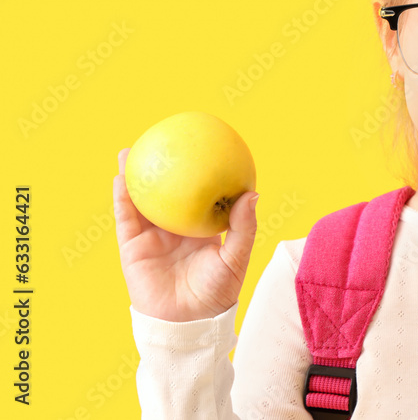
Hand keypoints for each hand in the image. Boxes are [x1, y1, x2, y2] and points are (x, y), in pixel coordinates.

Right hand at [113, 147, 257, 321]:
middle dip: (164, 169)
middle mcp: (176, 229)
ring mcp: (153, 237)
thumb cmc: (217, 292)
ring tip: (132, 151)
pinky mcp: (133, 247)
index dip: (200, 174)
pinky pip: (126, 218)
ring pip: (142, 200)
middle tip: (163, 140)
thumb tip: (252, 193)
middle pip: (167, 193)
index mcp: (201, 229)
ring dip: (135, 176)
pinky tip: (121, 178)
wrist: (188, 322)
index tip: (202, 148)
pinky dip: (123, 197)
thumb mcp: (236, 257)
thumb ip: (243, 227)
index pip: (200, 196)